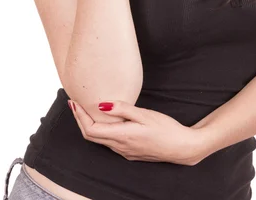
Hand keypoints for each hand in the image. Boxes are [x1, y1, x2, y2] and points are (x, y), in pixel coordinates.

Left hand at [68, 99, 205, 165]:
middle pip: (91, 136)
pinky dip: (101, 131)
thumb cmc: (166, 128)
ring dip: (89, 125)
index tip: (74, 102)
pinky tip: (105, 121)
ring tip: (85, 109)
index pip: (90, 130)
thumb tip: (101, 105)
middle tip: (74, 104)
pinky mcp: (130, 152)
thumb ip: (122, 109)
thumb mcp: (145, 114)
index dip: (79, 117)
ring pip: (100, 140)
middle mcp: (120, 147)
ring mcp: (125, 151)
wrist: (182, 147)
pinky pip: (110, 143)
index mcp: (122, 136)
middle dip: (80, 120)